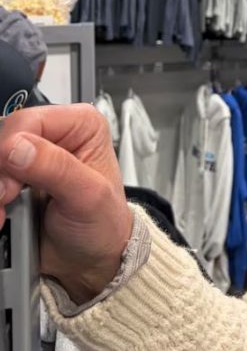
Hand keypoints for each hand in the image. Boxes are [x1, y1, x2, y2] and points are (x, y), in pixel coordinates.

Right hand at [0, 104, 131, 303]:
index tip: (10, 188)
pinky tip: (1, 217)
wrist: (90, 258)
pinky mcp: (12, 177)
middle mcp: (54, 134)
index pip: (26, 121)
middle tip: (5, 203)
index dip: (8, 151)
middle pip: (1, 140)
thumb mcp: (88, 196)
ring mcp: (30, 155)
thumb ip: (56, 168)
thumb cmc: (102, 224)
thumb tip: (17, 147)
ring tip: (4, 215)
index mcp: (81, 125)